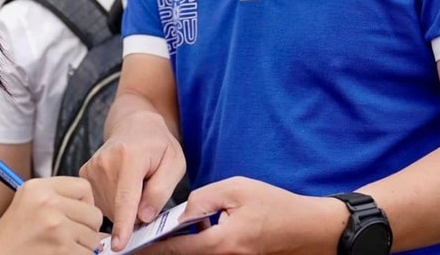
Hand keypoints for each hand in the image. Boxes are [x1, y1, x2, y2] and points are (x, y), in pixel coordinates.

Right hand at [0, 177, 103, 254]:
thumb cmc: (12, 235)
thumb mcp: (28, 201)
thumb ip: (58, 197)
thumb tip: (95, 211)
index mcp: (39, 188)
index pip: (84, 188)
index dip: (86, 203)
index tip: (78, 214)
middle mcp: (48, 203)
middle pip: (94, 213)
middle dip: (88, 228)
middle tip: (72, 235)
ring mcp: (56, 227)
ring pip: (94, 237)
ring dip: (83, 246)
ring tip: (62, 246)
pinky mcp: (62, 249)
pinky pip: (88, 253)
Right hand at [80, 110, 185, 250]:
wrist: (134, 125)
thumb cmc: (158, 145)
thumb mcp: (174, 163)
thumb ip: (161, 190)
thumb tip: (144, 217)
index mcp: (129, 156)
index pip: (126, 197)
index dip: (123, 223)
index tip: (119, 244)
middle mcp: (105, 161)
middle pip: (118, 207)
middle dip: (135, 212)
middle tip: (146, 189)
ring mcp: (91, 168)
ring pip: (108, 208)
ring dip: (123, 207)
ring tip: (134, 184)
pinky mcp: (84, 174)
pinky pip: (99, 203)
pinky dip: (112, 202)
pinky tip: (121, 186)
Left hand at [136, 177, 343, 254]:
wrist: (308, 227)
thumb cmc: (275, 205)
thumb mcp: (235, 189)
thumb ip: (203, 199)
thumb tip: (180, 210)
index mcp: (221, 242)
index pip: (176, 248)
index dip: (150, 246)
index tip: (131, 245)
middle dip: (160, 249)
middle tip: (138, 243)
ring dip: (178, 247)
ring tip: (156, 239)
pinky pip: (209, 253)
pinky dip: (195, 245)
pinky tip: (191, 233)